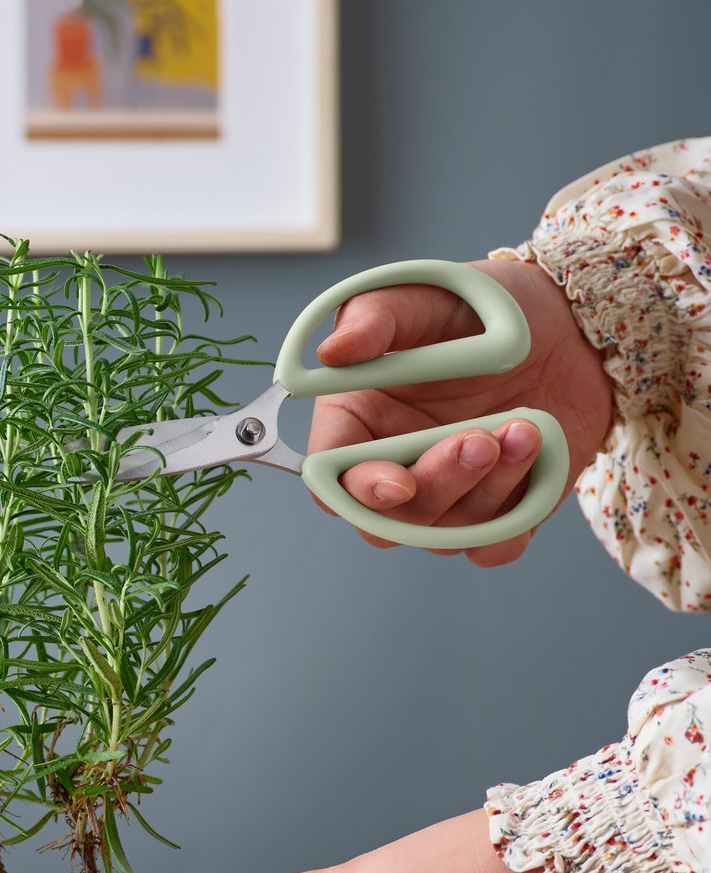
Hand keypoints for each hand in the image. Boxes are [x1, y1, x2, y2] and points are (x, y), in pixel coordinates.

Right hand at [310, 258, 613, 567]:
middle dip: (434, 487)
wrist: (571, 323)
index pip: (330, 482)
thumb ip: (374, 317)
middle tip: (478, 439)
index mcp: (356, 424)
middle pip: (385, 523)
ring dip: (487, 489)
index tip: (396, 482)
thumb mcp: (426, 295)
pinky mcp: (498, 514)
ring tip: (525, 427)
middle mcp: (392, 469)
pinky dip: (516, 521)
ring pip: (443, 537)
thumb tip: (331, 352)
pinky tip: (536, 457)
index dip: (355, 492)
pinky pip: (494, 549)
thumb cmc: (485, 307)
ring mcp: (445, 498)